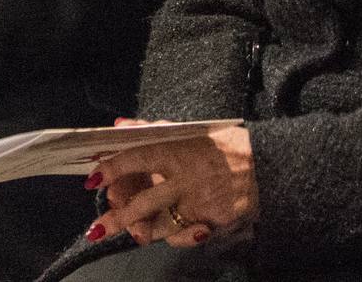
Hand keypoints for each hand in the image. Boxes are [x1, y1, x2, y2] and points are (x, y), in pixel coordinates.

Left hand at [91, 124, 257, 247]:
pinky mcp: (214, 221)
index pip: (138, 158)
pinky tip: (163, 233)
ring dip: (140, 232)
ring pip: (161, 225)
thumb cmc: (224, 146)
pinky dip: (172, 236)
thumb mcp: (189, 131)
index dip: (113, 169)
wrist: (268, 166)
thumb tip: (121, 125)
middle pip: (144, 202)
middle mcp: (186, 179)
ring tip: (128, 233)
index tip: (93, 178)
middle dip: (116, 219)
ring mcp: (200, 203)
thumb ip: (152, 130)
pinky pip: (184, 236)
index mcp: (178, 151)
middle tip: (97, 229)